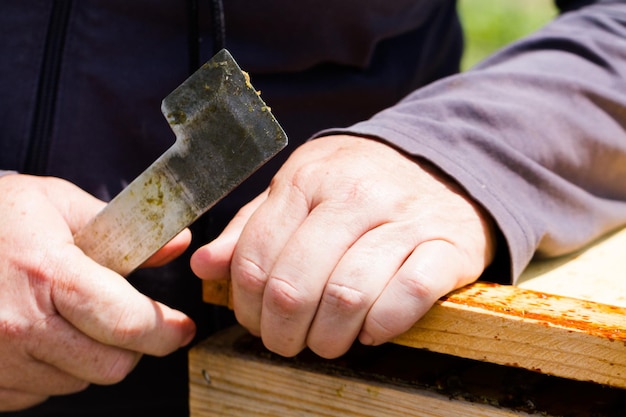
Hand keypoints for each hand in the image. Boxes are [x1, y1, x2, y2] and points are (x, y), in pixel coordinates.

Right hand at [0, 174, 194, 410]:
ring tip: (71, 318)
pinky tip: (41, 336)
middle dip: (134, 347)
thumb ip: (123, 227)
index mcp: (47, 274)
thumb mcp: (57, 203)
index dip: (166, 331)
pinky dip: (52, 370)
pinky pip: (39, 393)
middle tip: (133, 324)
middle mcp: (18, 324)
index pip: (127, 323)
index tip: (182, 329)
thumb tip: (178, 244)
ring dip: (90, 356)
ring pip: (78, 381)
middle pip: (111, 365)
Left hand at [191, 135, 494, 358]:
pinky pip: (409, 295)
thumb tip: (204, 265)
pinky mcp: (447, 245)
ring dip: (328, 337)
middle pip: (296, 284)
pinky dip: (382, 326)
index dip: (246, 304)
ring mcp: (405, 218)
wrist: (440, 168)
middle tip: (288, 341)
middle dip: (282, 331)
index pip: (254, 256)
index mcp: (307, 179)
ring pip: (347, 295)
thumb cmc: (358, 186)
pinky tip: (370, 329)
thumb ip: (251, 229)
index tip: (256, 320)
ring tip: (327, 340)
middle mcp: (355, 194)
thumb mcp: (298, 191)